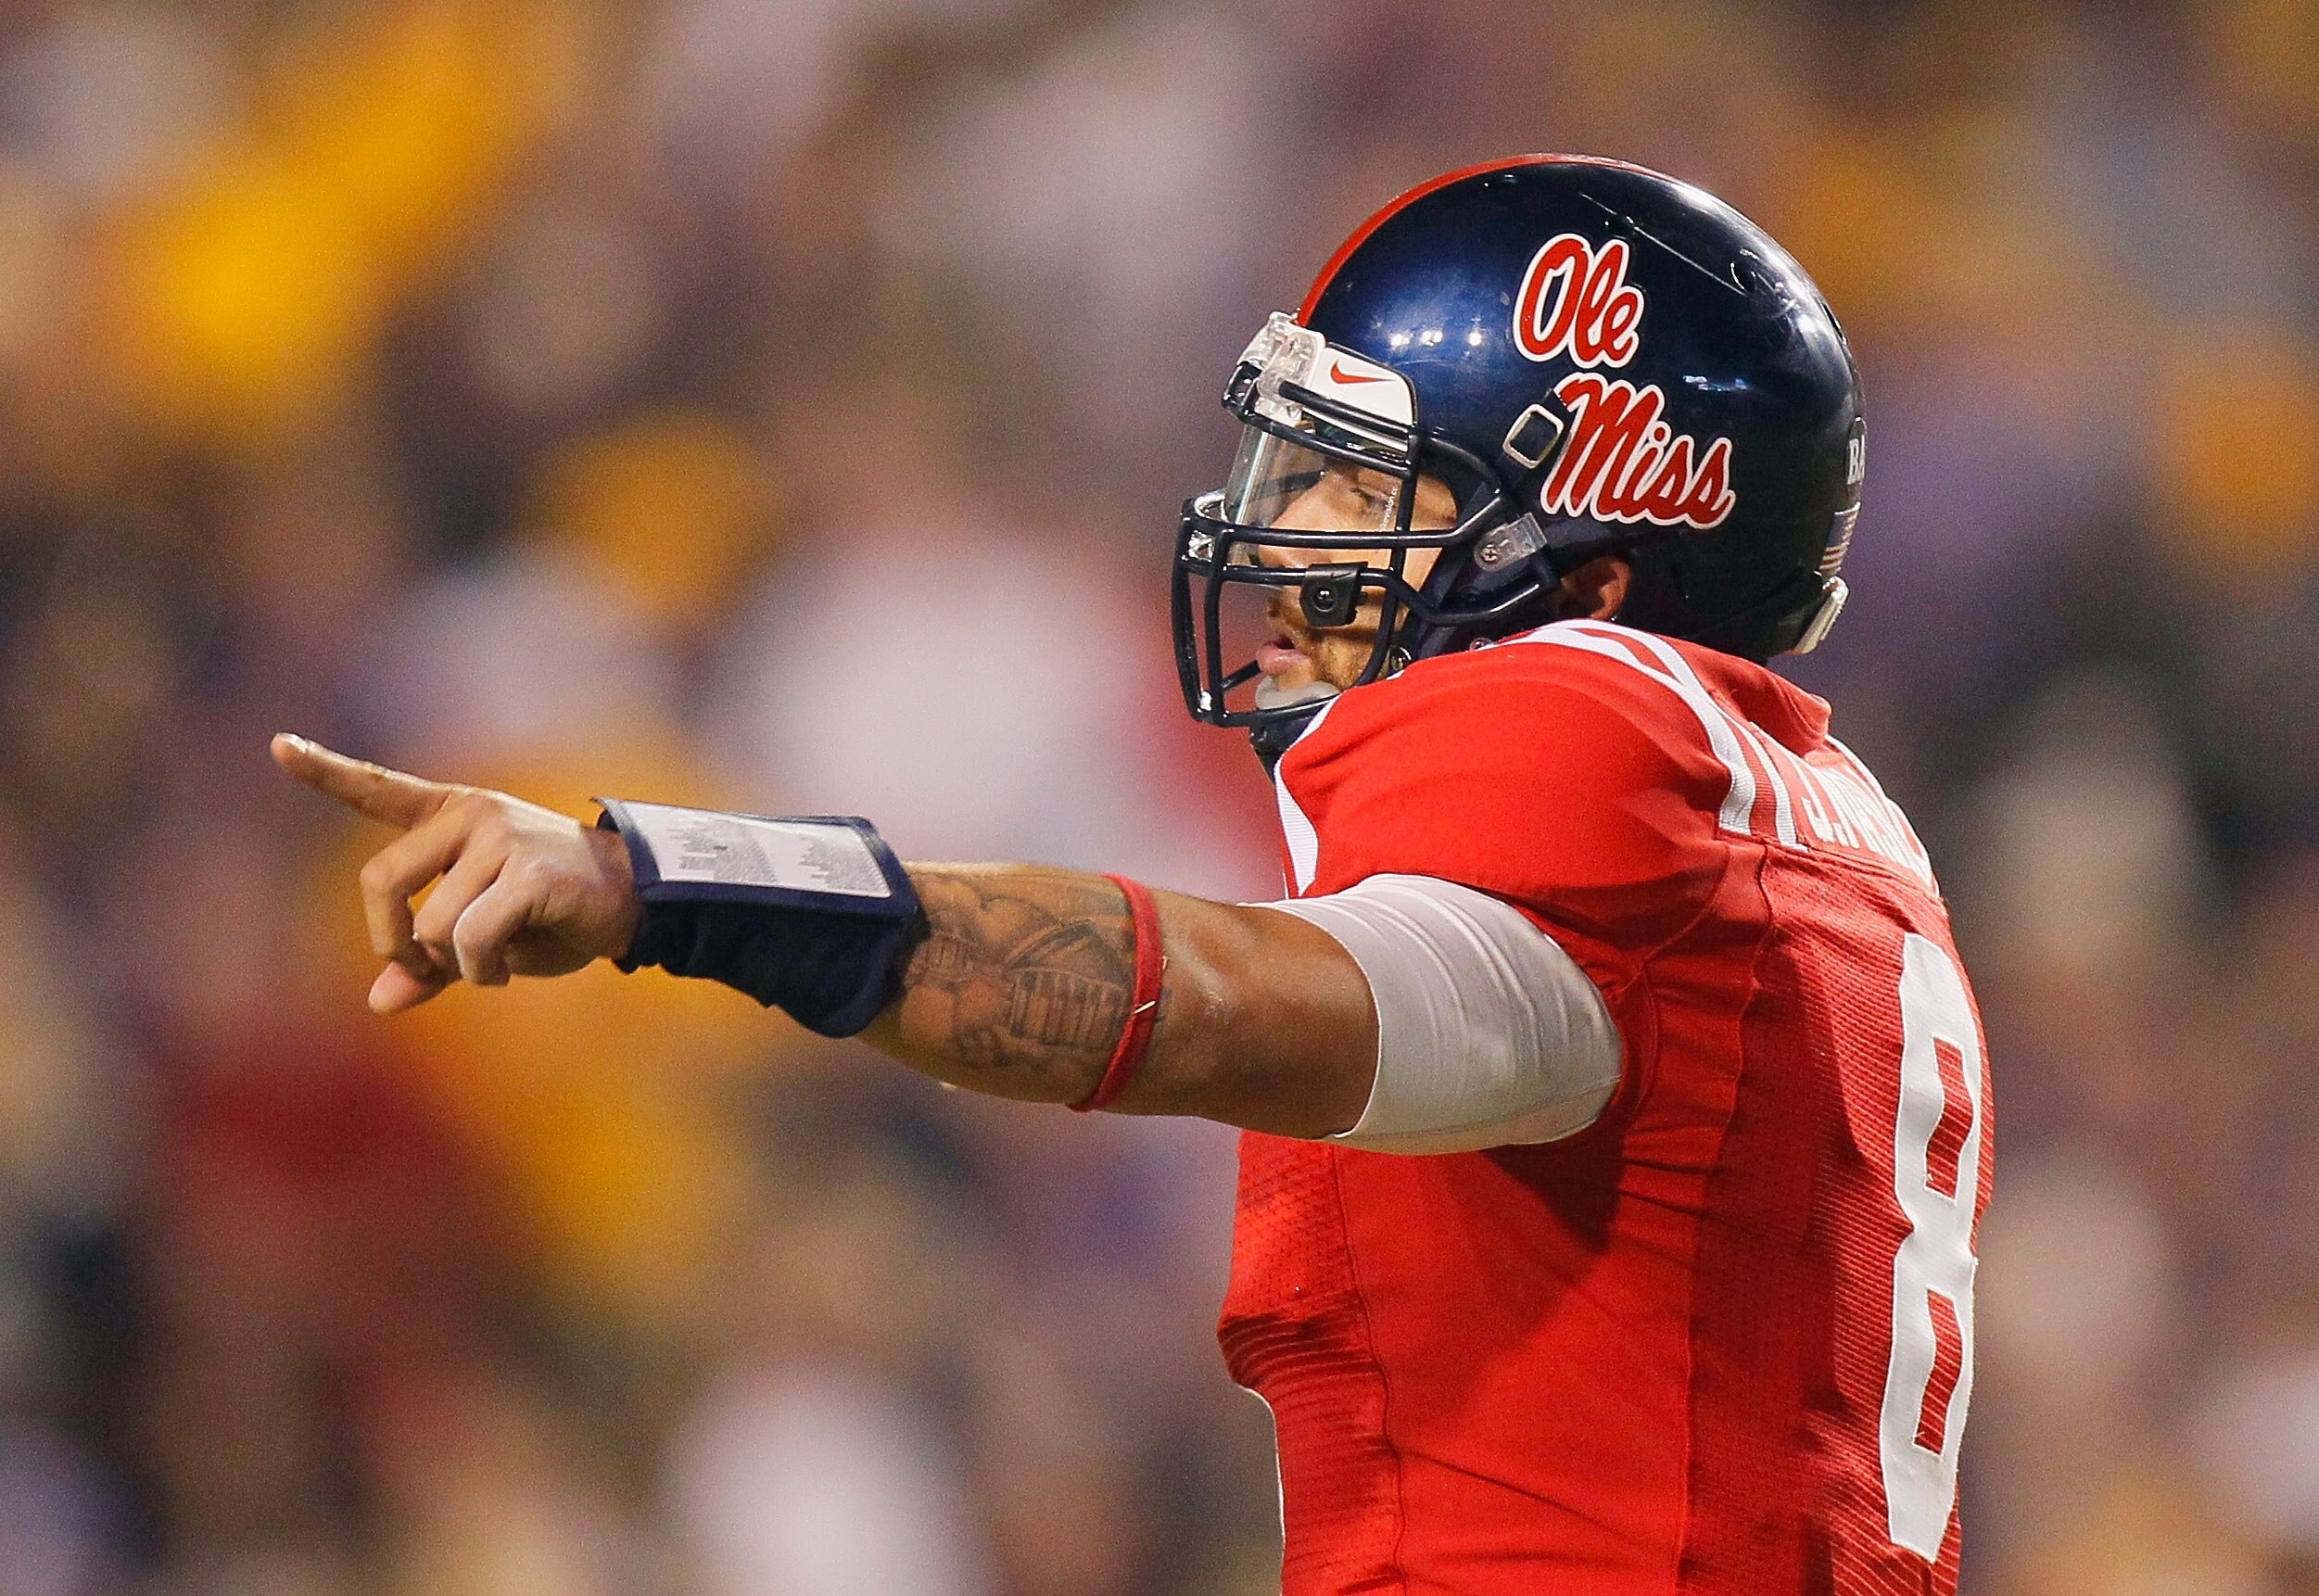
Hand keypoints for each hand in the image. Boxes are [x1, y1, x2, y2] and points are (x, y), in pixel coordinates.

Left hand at [271, 734, 642, 1012]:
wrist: (634, 901)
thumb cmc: (554, 914)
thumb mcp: (483, 935)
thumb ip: (429, 962)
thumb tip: (380, 1001)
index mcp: (453, 816)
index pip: (379, 788)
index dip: (325, 769)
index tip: (278, 745)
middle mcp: (471, 816)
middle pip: (380, 883)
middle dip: (394, 942)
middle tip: (427, 967)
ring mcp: (501, 839)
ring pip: (434, 925)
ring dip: (454, 965)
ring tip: (491, 966)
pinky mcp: (530, 874)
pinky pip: (474, 939)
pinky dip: (483, 972)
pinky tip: (507, 970)